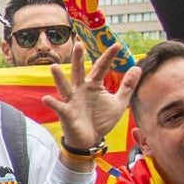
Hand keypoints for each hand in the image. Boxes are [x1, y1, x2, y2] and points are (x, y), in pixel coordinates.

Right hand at [43, 41, 140, 157]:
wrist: (90, 140)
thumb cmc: (101, 119)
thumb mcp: (119, 103)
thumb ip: (127, 86)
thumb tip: (137, 67)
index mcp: (93, 85)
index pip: (101, 67)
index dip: (108, 57)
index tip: (117, 45)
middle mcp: (80, 89)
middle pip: (79, 71)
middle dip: (78, 59)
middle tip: (78, 44)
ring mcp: (72, 100)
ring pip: (65, 86)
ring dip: (59, 78)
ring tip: (54, 67)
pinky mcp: (66, 113)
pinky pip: (59, 107)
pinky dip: (52, 103)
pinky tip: (46, 98)